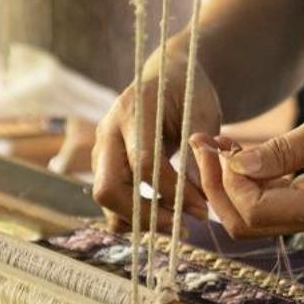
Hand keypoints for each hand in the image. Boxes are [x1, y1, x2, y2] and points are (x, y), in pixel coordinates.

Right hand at [91, 51, 223, 230]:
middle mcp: (108, 130)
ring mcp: (100, 147)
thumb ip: (199, 154)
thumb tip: (198, 200)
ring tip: (176, 226)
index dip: (173, 192)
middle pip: (109, 187)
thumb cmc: (188, 91)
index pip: (145, 163)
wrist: (164, 75)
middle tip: (181, 228)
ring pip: (106, 198)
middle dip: (145, 215)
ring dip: (138, 220)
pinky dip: (132, 215)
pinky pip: (110, 198)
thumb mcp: (203, 114)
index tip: (201, 209)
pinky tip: (161, 217)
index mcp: (134, 110)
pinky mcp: (103, 163)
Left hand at [187, 96, 303, 238]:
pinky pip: (272, 202)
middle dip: (218, 187)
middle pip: (245, 224)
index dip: (227, 182)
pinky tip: (238, 150)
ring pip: (254, 216)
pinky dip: (250, 180)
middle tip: (204, 145)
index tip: (217, 145)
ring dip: (230, 183)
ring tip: (214, 144)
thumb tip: (236, 165)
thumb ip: (282, 151)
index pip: (253, 210)